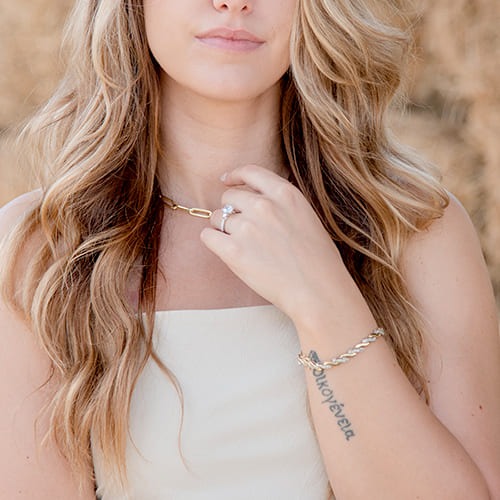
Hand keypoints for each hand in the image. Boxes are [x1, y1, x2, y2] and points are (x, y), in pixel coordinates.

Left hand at [199, 164, 350, 321]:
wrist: (318, 291)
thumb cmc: (318, 260)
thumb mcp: (307, 217)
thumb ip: (281, 204)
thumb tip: (255, 200)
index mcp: (285, 194)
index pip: (250, 172)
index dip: (235, 176)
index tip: (226, 181)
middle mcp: (264, 206)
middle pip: (229, 196)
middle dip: (230, 209)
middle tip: (241, 228)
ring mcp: (247, 228)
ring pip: (217, 217)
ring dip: (223, 228)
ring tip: (241, 245)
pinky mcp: (234, 252)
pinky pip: (208, 236)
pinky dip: (212, 241)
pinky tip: (224, 249)